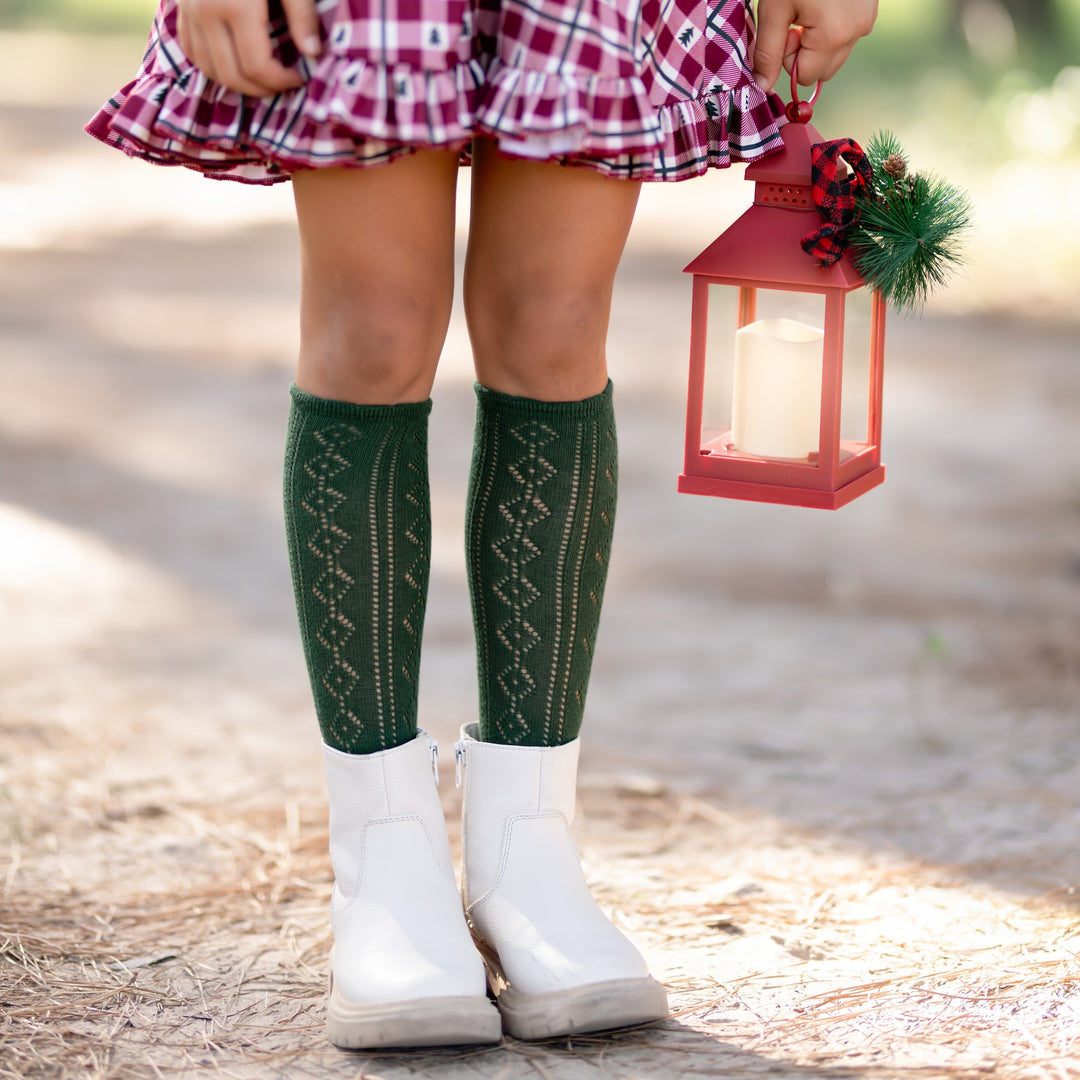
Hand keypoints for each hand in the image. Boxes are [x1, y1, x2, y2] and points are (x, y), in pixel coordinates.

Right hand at [177, 0, 321, 95]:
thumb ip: (301, 15)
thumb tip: (314, 54)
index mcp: (236, 5)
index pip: (258, 67)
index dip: (282, 81)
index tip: (300, 77)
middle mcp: (207, 12)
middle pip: (232, 76)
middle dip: (262, 90)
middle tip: (284, 84)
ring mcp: (189, 11)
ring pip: (209, 69)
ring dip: (238, 84)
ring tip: (264, 79)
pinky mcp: (181, 7)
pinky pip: (192, 52)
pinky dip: (214, 66)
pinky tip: (236, 64)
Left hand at [753, 0, 876, 91]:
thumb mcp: (773, 10)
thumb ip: (767, 52)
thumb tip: (763, 87)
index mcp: (834, 36)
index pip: (805, 77)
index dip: (788, 58)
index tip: (785, 30)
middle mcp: (857, 32)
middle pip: (823, 70)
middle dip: (804, 54)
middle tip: (796, 20)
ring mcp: (867, 20)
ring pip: (835, 55)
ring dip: (817, 42)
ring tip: (810, 9)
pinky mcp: (870, 10)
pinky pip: (846, 35)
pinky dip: (831, 28)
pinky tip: (824, 4)